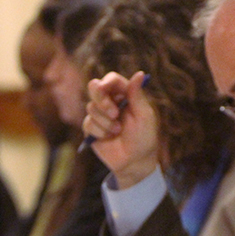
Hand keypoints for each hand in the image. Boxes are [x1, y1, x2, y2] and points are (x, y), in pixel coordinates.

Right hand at [84, 71, 158, 188]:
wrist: (134, 161)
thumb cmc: (144, 138)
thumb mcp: (144, 116)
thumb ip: (137, 96)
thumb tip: (139, 73)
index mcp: (126, 96)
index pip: (112, 80)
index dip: (107, 82)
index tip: (106, 88)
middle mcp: (111, 102)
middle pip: (95, 87)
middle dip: (102, 100)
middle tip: (114, 114)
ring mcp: (99, 114)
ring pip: (91, 107)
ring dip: (105, 121)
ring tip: (118, 131)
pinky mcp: (91, 127)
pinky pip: (88, 123)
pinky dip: (100, 131)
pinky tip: (109, 138)